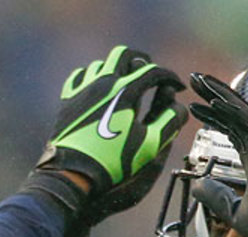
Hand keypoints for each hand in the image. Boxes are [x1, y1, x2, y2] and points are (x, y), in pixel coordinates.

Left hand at [38, 45, 186, 224]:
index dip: (170, 78)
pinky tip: (98, 89)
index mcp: (126, 91)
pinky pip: (80, 76)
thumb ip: (169, 122)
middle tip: (149, 75)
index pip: (154, 72)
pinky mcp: (68, 98)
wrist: (73, 172)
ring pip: (101, 64)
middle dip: (141, 61)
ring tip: (125, 84)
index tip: (176, 87)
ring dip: (117, 69)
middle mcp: (104, 82)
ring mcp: (83, 88)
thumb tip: (179, 107)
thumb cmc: (113, 161)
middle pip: (124, 54)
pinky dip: (93, 77)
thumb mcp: (150, 145)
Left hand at [188, 72, 247, 236]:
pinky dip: (231, 113)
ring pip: (240, 113)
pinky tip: (213, 102)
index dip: (213, 115)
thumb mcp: (234, 211)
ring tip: (197, 80)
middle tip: (192, 79)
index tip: (193, 106)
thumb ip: (215, 197)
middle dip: (213, 94)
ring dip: (218, 94)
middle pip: (234, 113)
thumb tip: (196, 185)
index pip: (231, 128)